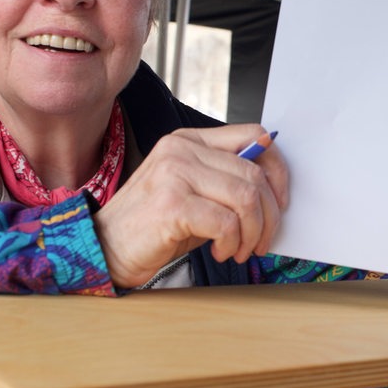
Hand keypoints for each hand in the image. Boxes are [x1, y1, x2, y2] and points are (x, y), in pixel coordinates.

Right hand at [93, 124, 288, 288]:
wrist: (107, 249)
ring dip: (252, 232)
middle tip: (262, 241)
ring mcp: (175, 173)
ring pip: (246, 197)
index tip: (281, 203)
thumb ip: (227, 184)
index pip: (253, 135)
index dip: (278, 170)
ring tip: (240, 250)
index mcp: (189, 140)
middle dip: (269, 215)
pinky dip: (232, 243)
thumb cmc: (155, 226)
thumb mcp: (195, 195)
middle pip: (254, 172)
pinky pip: (226, 222)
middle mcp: (181, 149)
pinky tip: (220, 252)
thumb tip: (274, 192)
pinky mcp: (172, 203)